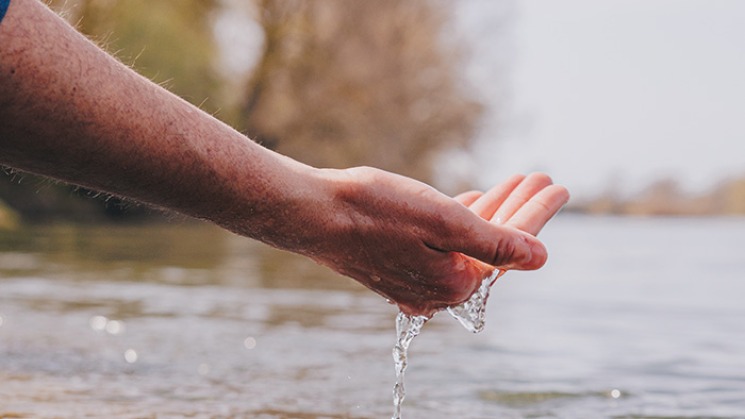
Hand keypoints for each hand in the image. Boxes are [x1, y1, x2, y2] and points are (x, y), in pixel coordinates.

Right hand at [296, 168, 567, 316]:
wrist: (313, 213)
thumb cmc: (374, 210)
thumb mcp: (442, 221)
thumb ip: (493, 243)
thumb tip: (539, 258)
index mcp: (454, 283)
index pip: (509, 247)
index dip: (536, 214)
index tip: (558, 185)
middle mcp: (437, 290)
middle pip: (490, 246)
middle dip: (518, 209)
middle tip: (541, 176)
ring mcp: (414, 279)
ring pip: (465, 241)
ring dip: (491, 210)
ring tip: (513, 181)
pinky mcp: (395, 264)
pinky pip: (441, 242)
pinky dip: (460, 220)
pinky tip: (471, 200)